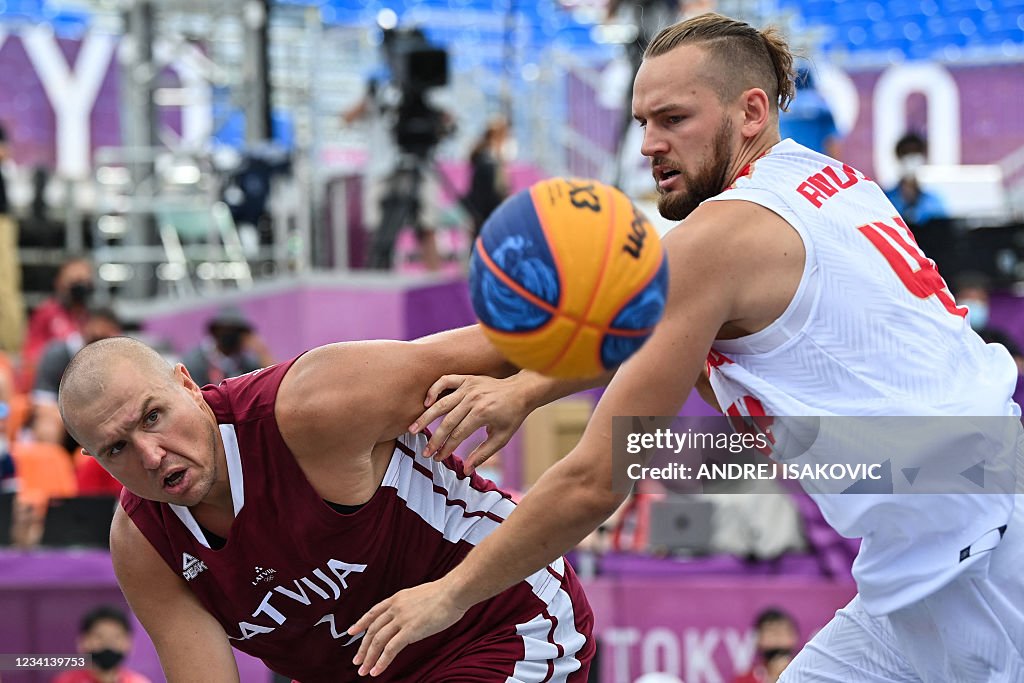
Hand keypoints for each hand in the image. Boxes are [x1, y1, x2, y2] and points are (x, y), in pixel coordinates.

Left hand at [348, 580, 466, 676]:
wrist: (454, 591)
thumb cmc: (445, 593)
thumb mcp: (420, 595)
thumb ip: (410, 606)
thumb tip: (410, 618)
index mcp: (397, 598)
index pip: (373, 612)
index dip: (361, 623)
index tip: (352, 632)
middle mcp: (395, 608)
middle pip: (372, 630)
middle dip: (362, 647)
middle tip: (356, 661)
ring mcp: (402, 619)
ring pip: (378, 641)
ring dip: (369, 658)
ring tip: (363, 670)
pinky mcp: (410, 630)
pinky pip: (391, 649)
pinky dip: (382, 662)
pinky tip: (377, 671)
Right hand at [408, 374, 530, 472]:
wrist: (522, 390)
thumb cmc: (512, 416)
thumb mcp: (501, 438)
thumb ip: (483, 454)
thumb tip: (466, 471)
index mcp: (483, 413)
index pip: (458, 434)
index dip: (446, 448)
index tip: (437, 459)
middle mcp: (473, 399)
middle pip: (447, 421)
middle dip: (434, 439)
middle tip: (424, 452)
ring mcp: (469, 387)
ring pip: (441, 403)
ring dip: (426, 417)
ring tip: (412, 429)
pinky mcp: (467, 379)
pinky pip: (445, 381)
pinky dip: (433, 389)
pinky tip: (426, 402)